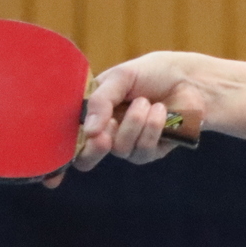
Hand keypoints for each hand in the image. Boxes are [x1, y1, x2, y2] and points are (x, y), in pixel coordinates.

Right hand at [67, 53, 207, 177]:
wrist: (191, 80)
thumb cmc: (153, 73)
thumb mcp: (122, 76)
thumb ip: (101, 100)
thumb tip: (90, 131)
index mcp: (92, 113)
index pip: (68, 139)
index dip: (58, 158)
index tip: (54, 173)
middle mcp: (105, 132)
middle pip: (86, 159)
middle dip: (94, 149)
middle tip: (104, 136)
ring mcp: (127, 143)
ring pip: (119, 149)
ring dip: (134, 123)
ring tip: (147, 102)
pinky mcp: (150, 151)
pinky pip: (143, 151)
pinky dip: (152, 128)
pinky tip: (160, 111)